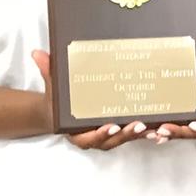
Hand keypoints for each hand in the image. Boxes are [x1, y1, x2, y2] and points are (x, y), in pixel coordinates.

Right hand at [32, 48, 152, 150]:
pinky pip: (131, 135)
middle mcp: (92, 137)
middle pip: (110, 141)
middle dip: (125, 135)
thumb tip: (37, 53)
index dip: (100, 134)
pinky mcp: (118, 131)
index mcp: (75, 132)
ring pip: (123, 140)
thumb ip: (48, 71)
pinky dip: (143, 134)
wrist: (59, 112)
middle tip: (139, 126)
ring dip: (138, 136)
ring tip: (153, 129)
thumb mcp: (52, 87)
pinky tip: (158, 129)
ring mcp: (107, 136)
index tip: (112, 126)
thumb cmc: (57, 101)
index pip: (86, 138)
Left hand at [147, 24, 195, 141]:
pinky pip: (178, 129)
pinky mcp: (187, 121)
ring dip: (170, 134)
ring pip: (184, 133)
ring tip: (156, 131)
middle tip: (164, 129)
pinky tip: (153, 132)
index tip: (195, 124)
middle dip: (179, 132)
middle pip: (194, 133)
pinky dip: (167, 132)